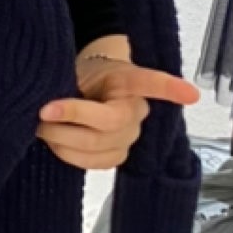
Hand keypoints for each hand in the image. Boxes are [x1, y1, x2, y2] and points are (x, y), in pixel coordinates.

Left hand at [37, 38, 198, 171]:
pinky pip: (93, 163)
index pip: (153, 83)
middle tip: (42, 111)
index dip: (170, 88)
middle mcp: (137, 111)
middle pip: (108, 123)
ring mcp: (130, 136)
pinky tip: (55, 141)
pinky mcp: (119, 155)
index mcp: (131, 81)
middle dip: (70, 119)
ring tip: (42, 126)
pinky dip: (68, 154)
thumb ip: (73, 82)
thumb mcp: (81, 68)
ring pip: (97, 147)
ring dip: (62, 139)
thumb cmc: (86, 76)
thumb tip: (48, 103)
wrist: (89, 90)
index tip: (191, 94)